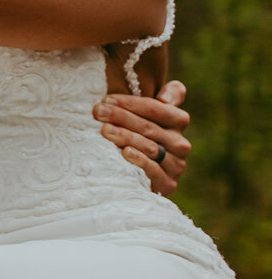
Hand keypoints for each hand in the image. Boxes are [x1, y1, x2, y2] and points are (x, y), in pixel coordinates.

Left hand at [94, 80, 189, 197]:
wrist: (138, 177)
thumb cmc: (138, 136)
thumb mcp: (150, 114)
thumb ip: (168, 95)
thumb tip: (165, 98)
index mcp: (178, 121)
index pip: (155, 108)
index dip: (130, 103)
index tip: (107, 100)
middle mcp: (180, 143)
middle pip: (148, 127)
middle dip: (121, 117)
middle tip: (98, 112)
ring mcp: (176, 164)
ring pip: (149, 147)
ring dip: (125, 136)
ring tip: (105, 130)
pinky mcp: (168, 183)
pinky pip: (152, 169)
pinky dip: (138, 159)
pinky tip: (124, 152)